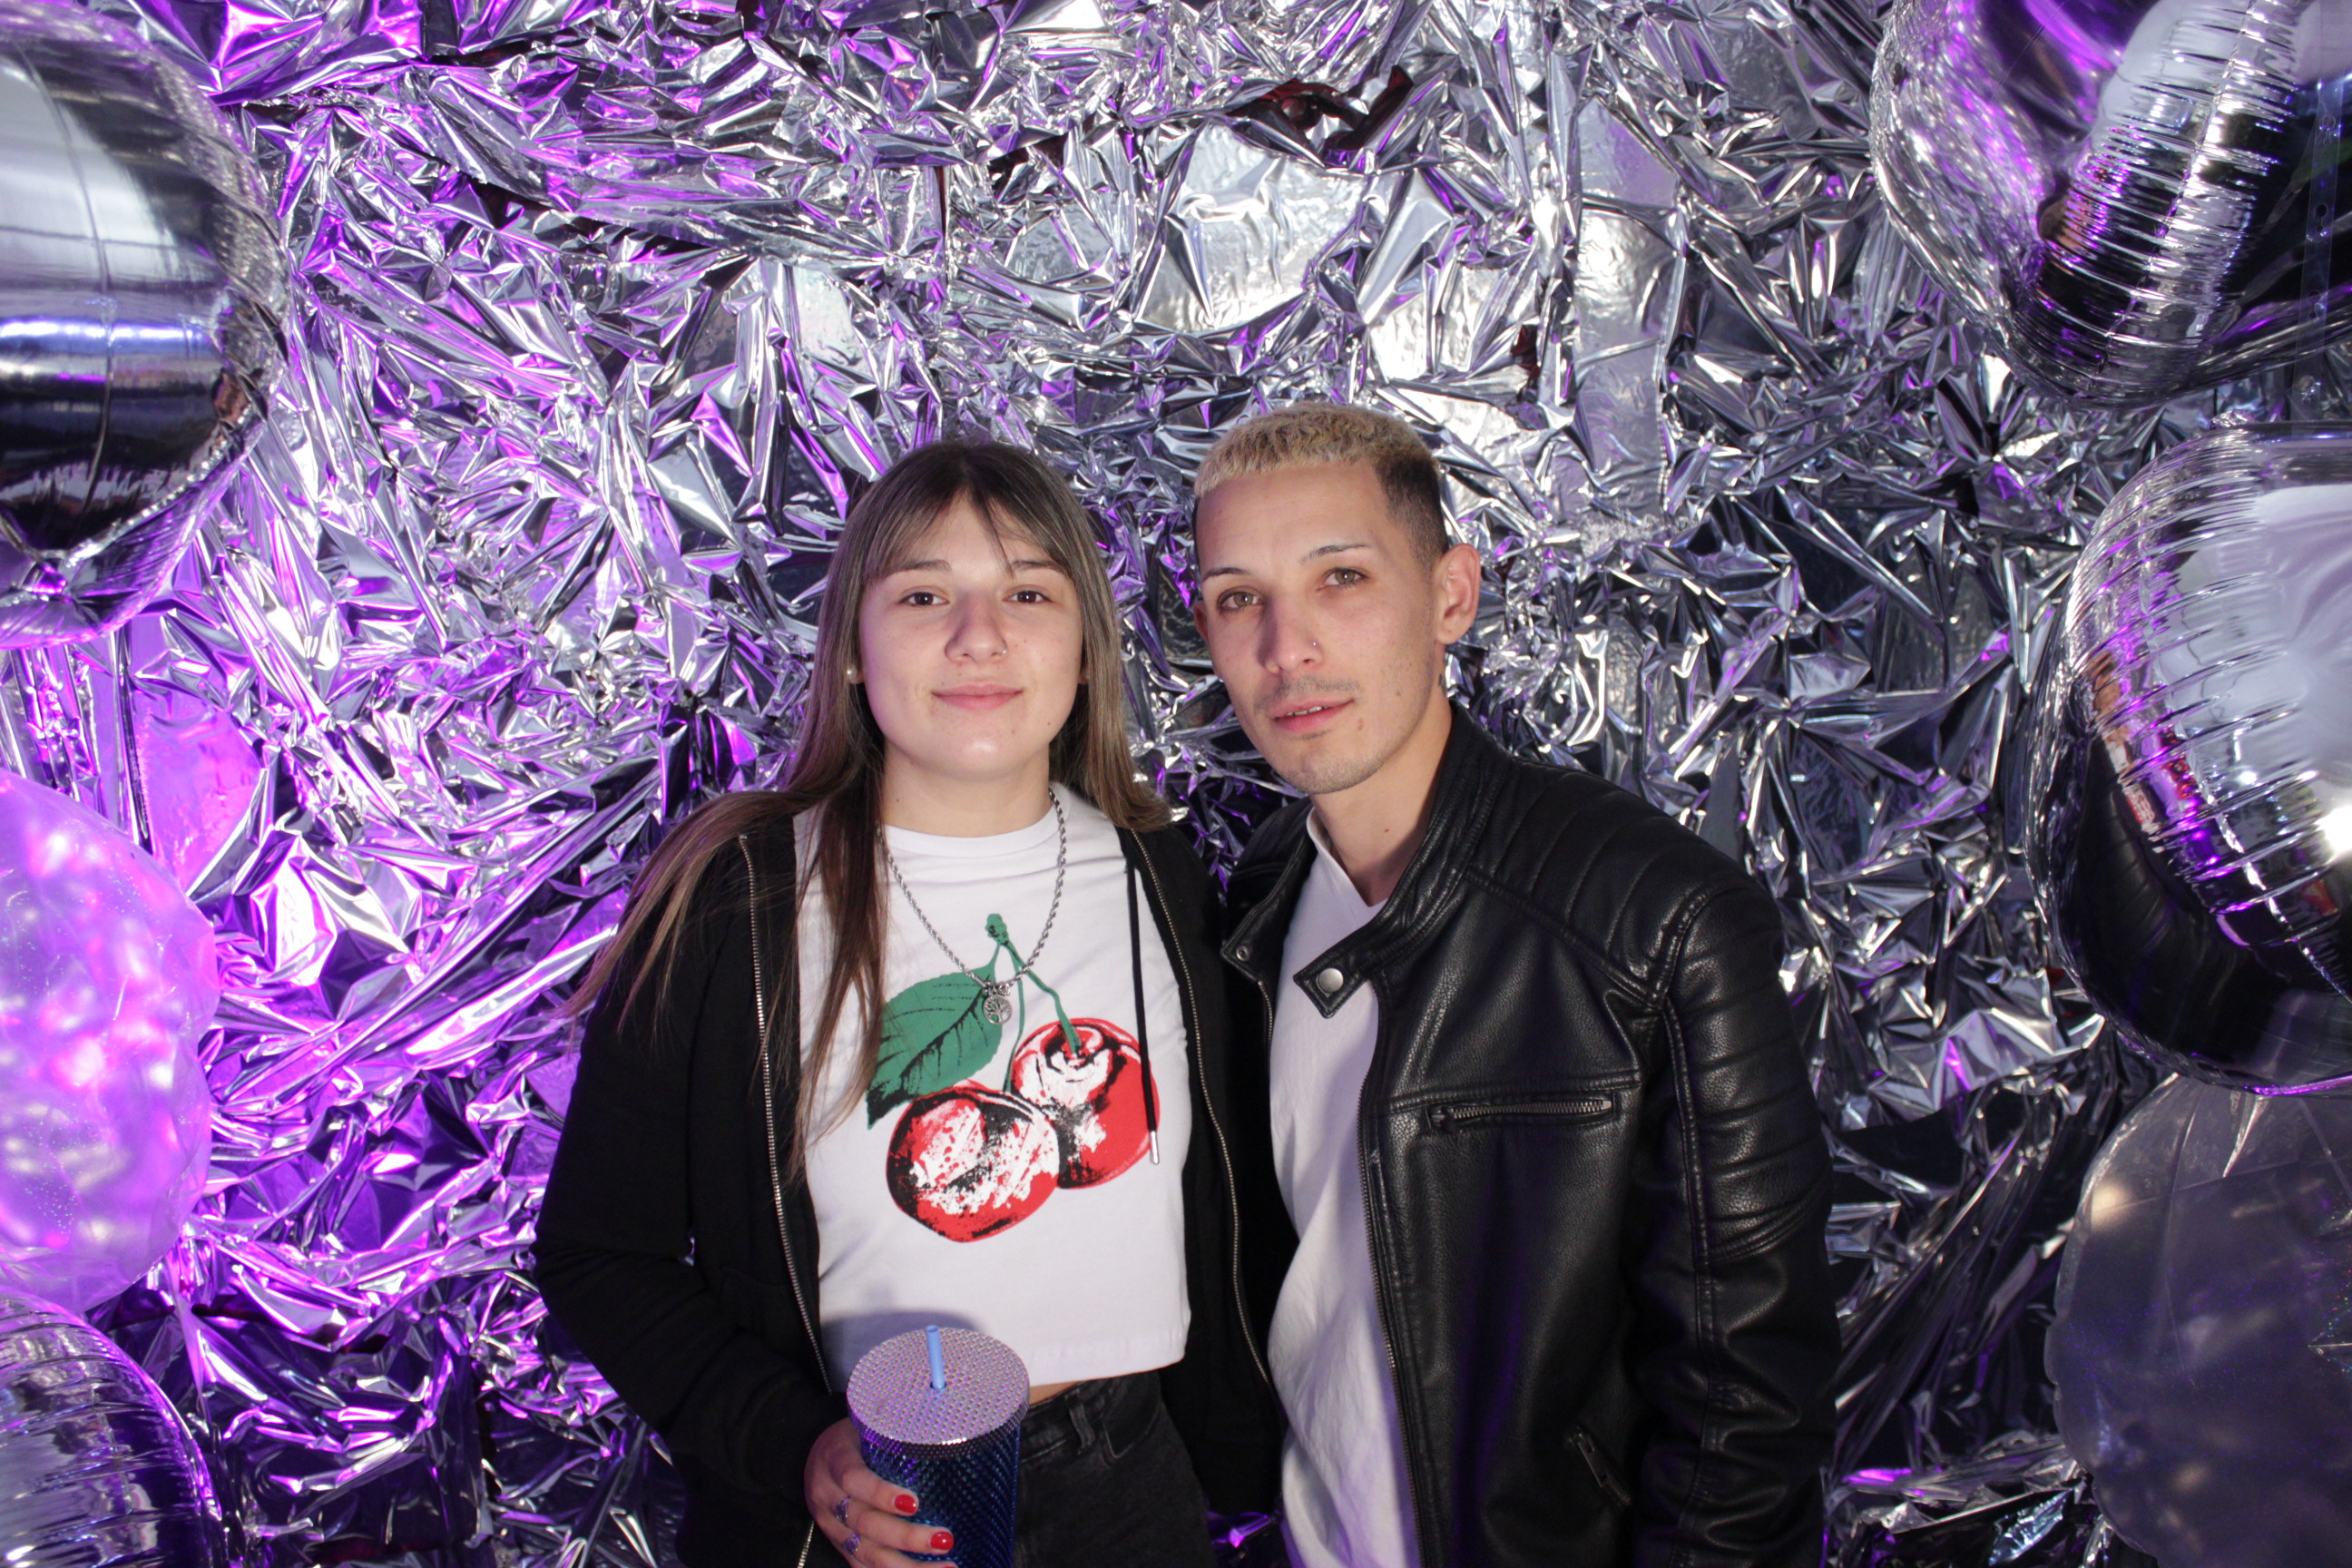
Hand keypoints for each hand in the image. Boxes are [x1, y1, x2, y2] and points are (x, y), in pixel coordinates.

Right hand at [804, 1417, 956, 1566]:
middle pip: (864, 1523)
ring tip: (947, 1567)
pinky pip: (863, 1567)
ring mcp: (832, 1527)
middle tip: (944, 1538)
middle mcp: (827, 1497)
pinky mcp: (840, 1546)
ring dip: (907, 1566)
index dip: (881, 1493)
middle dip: (906, 1536)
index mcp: (834, 1460)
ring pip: (866, 1553)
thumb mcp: (865, 1423)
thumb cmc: (852, 1436)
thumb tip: (948, 1416)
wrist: (812, 1454)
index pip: (854, 1479)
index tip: (914, 1502)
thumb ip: (896, 1426)